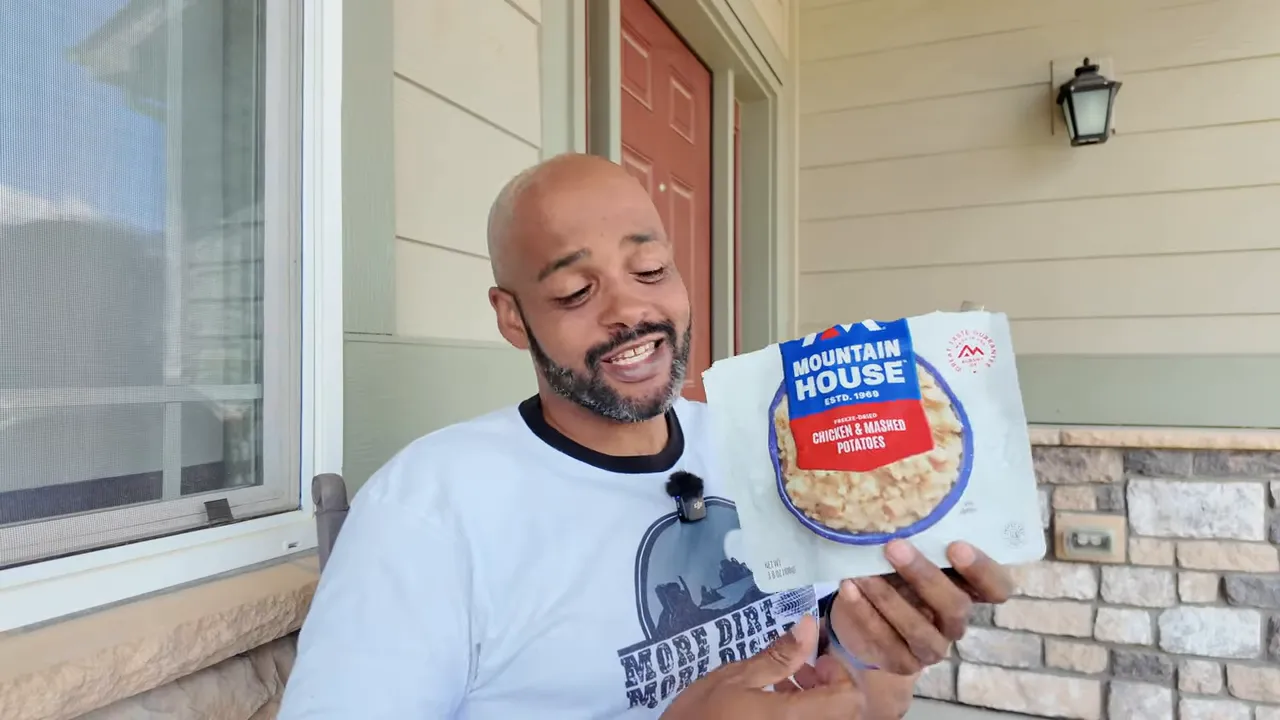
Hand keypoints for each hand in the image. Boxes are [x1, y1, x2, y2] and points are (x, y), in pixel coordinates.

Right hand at [661, 615, 863, 719]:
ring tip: (782, 683)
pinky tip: (775, 704)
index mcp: (795, 717)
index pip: (849, 697)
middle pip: (845, 712)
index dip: (840, 673)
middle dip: (828, 685)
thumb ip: (779, 655)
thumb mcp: (735, 678)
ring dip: (817, 700)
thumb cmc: (700, 715)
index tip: (815, 659)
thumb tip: (809, 624)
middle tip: (797, 668)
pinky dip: (803, 714)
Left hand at [829, 540, 1012, 675]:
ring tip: (862, 573)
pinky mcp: (903, 662)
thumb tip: (898, 501)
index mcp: (968, 589)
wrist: (862, 613)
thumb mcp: (908, 550)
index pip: (998, 588)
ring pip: (920, 630)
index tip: (956, 545)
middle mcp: (955, 619)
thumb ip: (915, 536)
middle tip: (895, 547)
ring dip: (889, 600)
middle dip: (924, 577)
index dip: (983, 570)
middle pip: (956, 607)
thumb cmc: (893, 570)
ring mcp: (931, 645)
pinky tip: (849, 589)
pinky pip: (886, 643)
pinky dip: (865, 614)